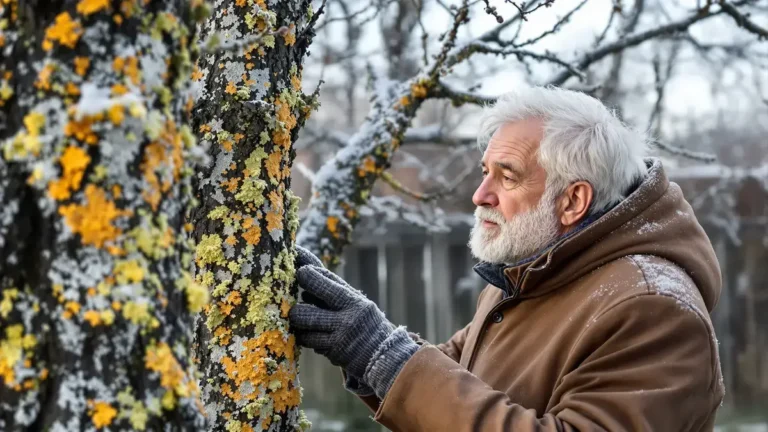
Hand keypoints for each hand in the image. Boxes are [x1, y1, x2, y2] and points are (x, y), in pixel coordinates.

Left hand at [289, 249, 394, 379]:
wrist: (382, 353)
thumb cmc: (363, 320)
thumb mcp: (354, 301)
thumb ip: (332, 289)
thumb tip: (304, 272)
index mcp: (352, 300)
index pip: (325, 281)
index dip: (308, 273)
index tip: (301, 271)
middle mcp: (347, 317)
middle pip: (309, 308)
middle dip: (297, 305)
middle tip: (295, 305)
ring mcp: (339, 337)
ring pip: (305, 327)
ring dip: (299, 323)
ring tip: (301, 321)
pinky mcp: (334, 353)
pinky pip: (310, 342)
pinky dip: (308, 337)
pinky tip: (314, 334)